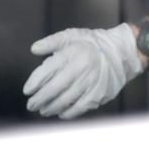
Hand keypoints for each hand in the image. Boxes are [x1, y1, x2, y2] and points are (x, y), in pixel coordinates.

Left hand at [23, 23, 143, 118]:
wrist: (121, 53)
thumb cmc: (92, 44)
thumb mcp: (72, 36)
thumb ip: (51, 42)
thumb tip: (33, 49)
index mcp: (72, 54)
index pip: (47, 71)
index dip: (34, 82)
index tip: (27, 90)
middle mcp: (80, 69)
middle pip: (54, 89)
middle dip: (39, 99)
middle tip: (31, 105)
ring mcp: (89, 84)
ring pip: (65, 101)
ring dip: (50, 108)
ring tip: (43, 110)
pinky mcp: (97, 95)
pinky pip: (78, 108)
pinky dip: (67, 113)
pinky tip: (60, 113)